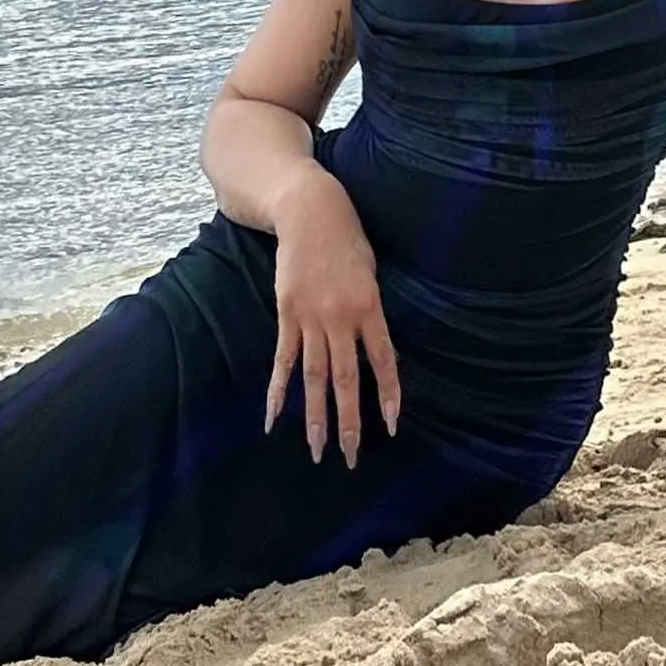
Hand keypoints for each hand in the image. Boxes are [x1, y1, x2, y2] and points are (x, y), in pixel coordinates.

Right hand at [267, 172, 400, 468]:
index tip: (391, 427)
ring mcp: (311, 317)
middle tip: (349, 456)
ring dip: (314, 416)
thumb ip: (370, 310)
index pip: (383, 361)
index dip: (387, 395)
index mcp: (370, 306)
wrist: (309, 209)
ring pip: (314, 376)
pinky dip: (278, 389)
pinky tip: (274, 416)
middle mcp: (341, 317)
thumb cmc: (347, 237)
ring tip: (315, 449)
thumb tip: (372, 348)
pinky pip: (284, 358)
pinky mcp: (286, 313)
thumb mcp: (370, 271)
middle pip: (346, 378)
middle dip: (349, 421)